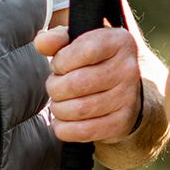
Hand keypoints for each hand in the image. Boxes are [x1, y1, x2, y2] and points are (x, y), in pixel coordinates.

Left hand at [33, 24, 145, 142]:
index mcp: (119, 41)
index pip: (85, 50)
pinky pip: (84, 131)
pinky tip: (63, 121)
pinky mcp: (121, 123)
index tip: (59, 66)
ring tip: (60, 103)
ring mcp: (127, 97)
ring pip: (78, 109)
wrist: (124, 93)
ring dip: (58, 108)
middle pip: (76, 83)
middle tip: (55, 86)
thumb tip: (42, 42)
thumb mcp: (77, 42)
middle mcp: (128, 68)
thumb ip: (57, 38)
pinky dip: (65, 128)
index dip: (62, 61)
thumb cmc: (93, 63)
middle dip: (55, 87)